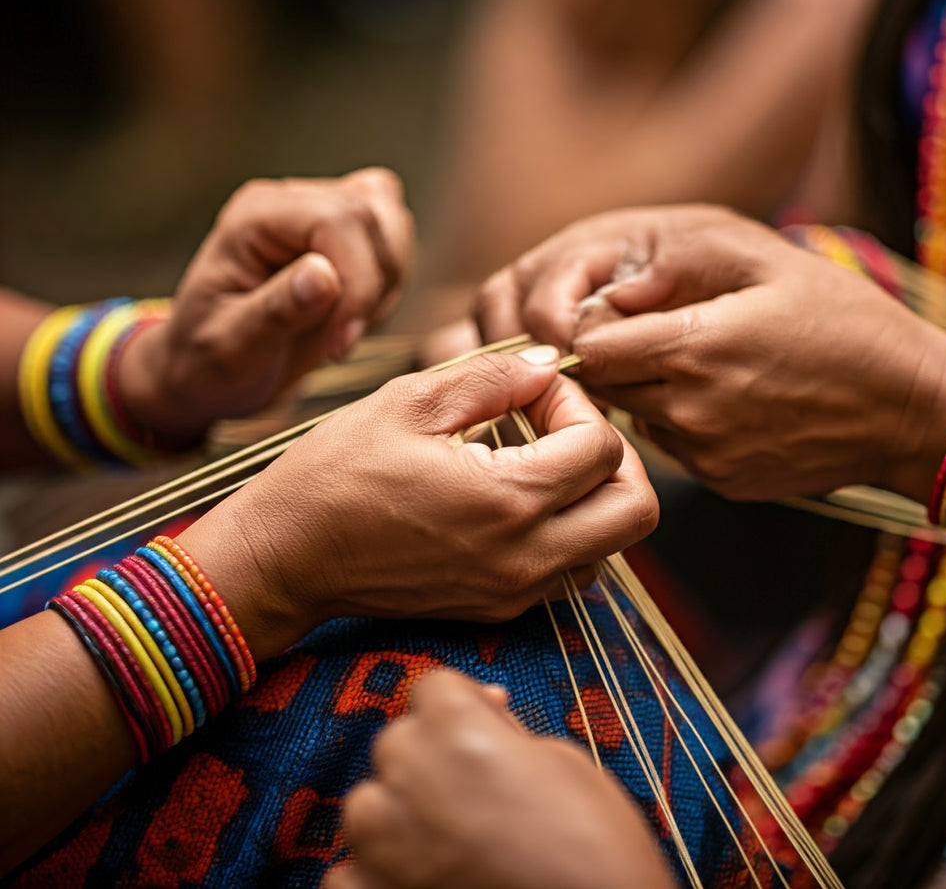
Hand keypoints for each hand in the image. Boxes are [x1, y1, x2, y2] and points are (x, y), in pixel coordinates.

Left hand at [118, 169, 413, 439]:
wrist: (210, 371)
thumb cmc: (207, 361)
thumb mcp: (230, 348)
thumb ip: (275, 311)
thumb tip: (324, 275)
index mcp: (255, 217)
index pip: (337, 219)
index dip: (356, 281)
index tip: (341, 343)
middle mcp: (291, 202)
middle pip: (372, 215)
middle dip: (371, 289)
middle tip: (338, 342)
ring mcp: (322, 212)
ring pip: (393, 223)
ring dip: (384, 286)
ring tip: (342, 328)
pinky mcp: (347, 234)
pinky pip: (395, 241)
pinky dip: (389, 285)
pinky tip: (353, 316)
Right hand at [181, 348, 657, 658]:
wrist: (283, 560)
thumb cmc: (334, 475)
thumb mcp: (411, 402)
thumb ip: (494, 376)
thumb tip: (547, 364)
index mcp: (509, 502)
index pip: (603, 447)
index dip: (576, 401)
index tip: (530, 388)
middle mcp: (526, 558)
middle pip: (635, 510)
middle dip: (614, 454)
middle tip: (563, 424)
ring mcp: (514, 591)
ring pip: (610, 544)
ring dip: (593, 494)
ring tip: (537, 458)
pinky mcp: (497, 608)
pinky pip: (569, 568)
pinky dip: (566, 528)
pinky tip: (514, 495)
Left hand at [321, 670, 675, 888]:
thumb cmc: (596, 849)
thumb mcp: (563, 762)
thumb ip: (504, 731)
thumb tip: (484, 710)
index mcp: (457, 728)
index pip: (430, 686)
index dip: (459, 705)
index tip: (481, 723)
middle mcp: (409, 775)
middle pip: (396, 740)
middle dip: (429, 756)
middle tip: (477, 790)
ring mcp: (383, 844)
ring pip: (366, 804)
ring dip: (397, 813)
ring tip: (449, 840)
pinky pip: (349, 873)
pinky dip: (376, 875)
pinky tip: (421, 880)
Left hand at [477, 206, 945, 502]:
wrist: (913, 409)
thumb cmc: (850, 325)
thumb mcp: (772, 264)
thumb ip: (683, 265)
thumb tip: (617, 287)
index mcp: (693, 348)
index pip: (589, 349)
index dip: (596, 329)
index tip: (621, 316)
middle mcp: (688, 408)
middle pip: (605, 387)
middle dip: (617, 361)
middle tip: (658, 338)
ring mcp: (705, 453)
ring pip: (637, 417)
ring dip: (650, 392)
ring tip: (705, 366)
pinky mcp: (723, 481)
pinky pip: (674, 447)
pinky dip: (684, 425)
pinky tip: (731, 402)